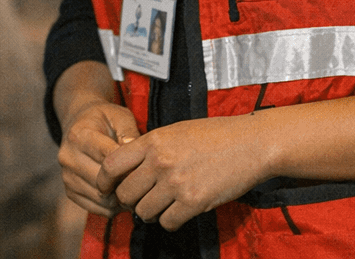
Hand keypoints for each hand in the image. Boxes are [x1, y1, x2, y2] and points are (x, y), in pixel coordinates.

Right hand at [57, 97, 140, 216]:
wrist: (79, 125)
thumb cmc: (104, 120)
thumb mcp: (120, 116)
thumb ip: (129, 132)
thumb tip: (135, 151)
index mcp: (79, 136)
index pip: (107, 160)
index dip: (130, 166)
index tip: (146, 167)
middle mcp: (68, 157)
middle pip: (103, 182)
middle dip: (126, 184)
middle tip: (145, 183)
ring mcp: (67, 176)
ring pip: (101, 198)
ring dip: (120, 198)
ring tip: (135, 188)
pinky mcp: (69, 191)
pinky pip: (96, 208)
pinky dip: (112, 206)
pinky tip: (122, 194)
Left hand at [97, 115, 271, 230]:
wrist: (251, 143)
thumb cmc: (215, 135)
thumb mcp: (176, 131)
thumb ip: (150, 147)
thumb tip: (126, 166)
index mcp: (153, 141)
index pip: (111, 164)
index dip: (104, 180)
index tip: (107, 188)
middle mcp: (160, 162)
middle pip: (125, 193)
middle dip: (130, 200)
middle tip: (141, 199)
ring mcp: (176, 183)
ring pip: (144, 212)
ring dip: (150, 212)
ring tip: (163, 204)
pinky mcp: (194, 202)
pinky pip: (167, 222)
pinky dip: (170, 221)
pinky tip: (179, 211)